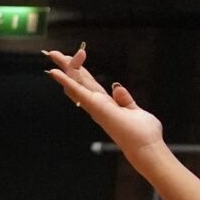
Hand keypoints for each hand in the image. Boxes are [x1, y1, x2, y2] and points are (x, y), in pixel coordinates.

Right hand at [42, 45, 166, 155]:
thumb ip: (125, 99)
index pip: (88, 83)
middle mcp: (97, 104)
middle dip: (67, 66)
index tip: (78, 54)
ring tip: (53, 54)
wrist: (146, 147)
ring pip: (76, 83)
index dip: (81, 69)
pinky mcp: (96, 107)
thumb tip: (117, 86)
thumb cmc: (142, 134)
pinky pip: (79, 91)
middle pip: (79, 81)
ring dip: (65, 68)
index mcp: (105, 104)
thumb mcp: (134, 111)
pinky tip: (55, 72)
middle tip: (53, 53)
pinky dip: (67, 81)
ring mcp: (95, 106)